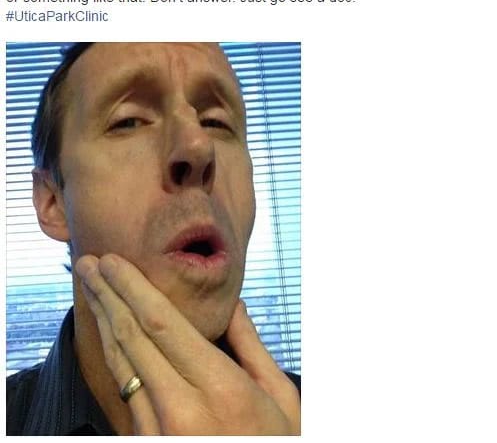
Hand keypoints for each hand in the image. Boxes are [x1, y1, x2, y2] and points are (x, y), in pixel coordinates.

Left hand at [75, 254, 300, 434]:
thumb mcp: (280, 398)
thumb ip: (251, 346)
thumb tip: (233, 304)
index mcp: (220, 388)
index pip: (162, 324)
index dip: (132, 288)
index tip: (113, 262)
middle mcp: (180, 408)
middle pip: (131, 338)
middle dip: (106, 295)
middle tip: (89, 265)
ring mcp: (156, 431)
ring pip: (120, 364)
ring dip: (102, 321)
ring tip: (91, 291)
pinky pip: (124, 390)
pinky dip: (113, 355)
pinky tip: (109, 334)